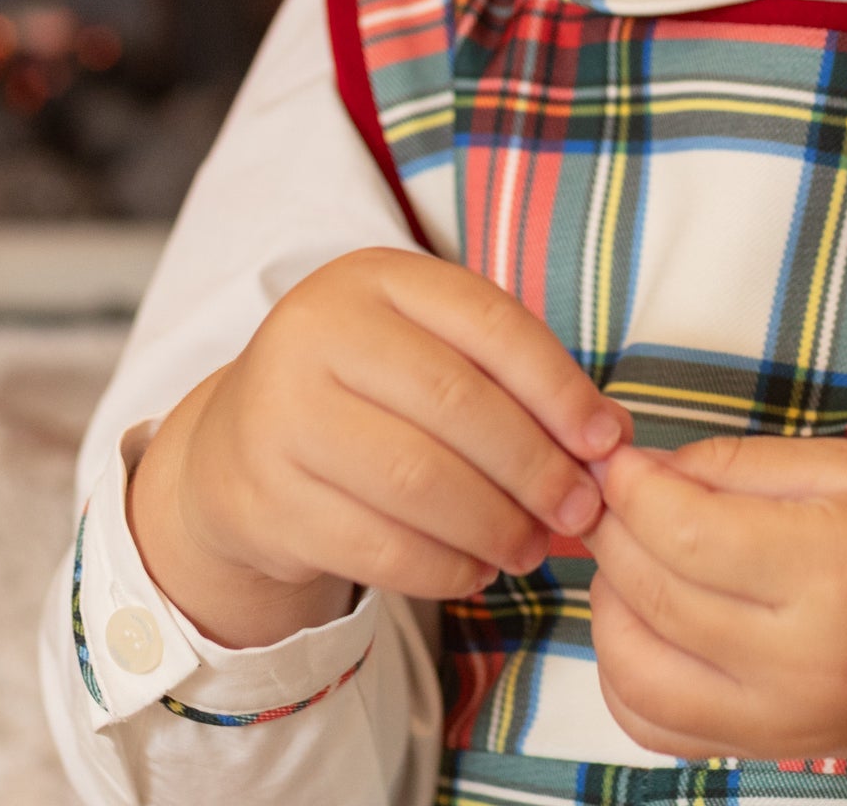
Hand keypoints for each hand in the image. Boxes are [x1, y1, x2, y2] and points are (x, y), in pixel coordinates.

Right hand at [130, 248, 632, 647]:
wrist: (234, 446)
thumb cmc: (365, 391)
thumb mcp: (428, 351)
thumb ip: (514, 380)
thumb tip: (612, 438)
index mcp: (375, 276)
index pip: (489, 321)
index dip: (559, 386)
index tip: (606, 441)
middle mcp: (319, 329)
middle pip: (455, 403)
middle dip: (535, 467)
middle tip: (580, 511)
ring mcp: (281, 412)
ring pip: (417, 480)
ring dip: (495, 525)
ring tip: (533, 548)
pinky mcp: (265, 497)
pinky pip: (377, 544)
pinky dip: (444, 567)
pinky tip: (477, 570)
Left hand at [587, 436, 846, 788]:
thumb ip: (740, 464)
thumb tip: (644, 471)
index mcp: (833, 569)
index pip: (686, 533)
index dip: (632, 488)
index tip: (618, 457)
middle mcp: (804, 659)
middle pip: (655, 596)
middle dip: (613, 532)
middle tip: (616, 492)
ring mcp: (785, 720)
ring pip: (639, 674)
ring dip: (607, 605)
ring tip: (629, 553)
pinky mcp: (770, 750)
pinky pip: (657, 728)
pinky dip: (625, 673)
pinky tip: (641, 619)